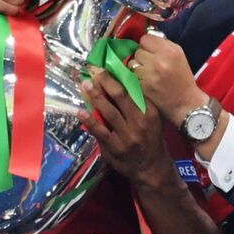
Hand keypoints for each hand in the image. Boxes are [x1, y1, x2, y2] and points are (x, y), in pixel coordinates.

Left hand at [79, 68, 174, 187]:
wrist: (152, 167)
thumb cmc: (150, 139)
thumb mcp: (152, 119)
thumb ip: (139, 103)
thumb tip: (120, 82)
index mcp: (148, 112)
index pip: (132, 90)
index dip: (117, 77)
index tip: (105, 66)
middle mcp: (139, 122)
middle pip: (120, 96)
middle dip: (105, 81)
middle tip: (93, 70)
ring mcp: (127, 136)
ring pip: (109, 112)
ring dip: (95, 97)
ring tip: (85, 85)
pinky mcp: (115, 148)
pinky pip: (100, 132)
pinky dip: (90, 121)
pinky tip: (81, 112)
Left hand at [131, 32, 206, 126]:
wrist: (185, 103)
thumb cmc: (182, 77)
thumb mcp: (179, 55)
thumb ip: (163, 44)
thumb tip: (146, 38)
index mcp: (170, 51)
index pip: (145, 38)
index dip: (147, 45)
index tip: (151, 51)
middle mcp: (159, 61)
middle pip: (137, 51)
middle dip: (142, 56)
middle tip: (150, 64)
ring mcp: (149, 75)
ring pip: (132, 63)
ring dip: (137, 67)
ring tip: (147, 73)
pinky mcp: (143, 87)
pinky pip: (131, 76)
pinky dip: (136, 78)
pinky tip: (145, 82)